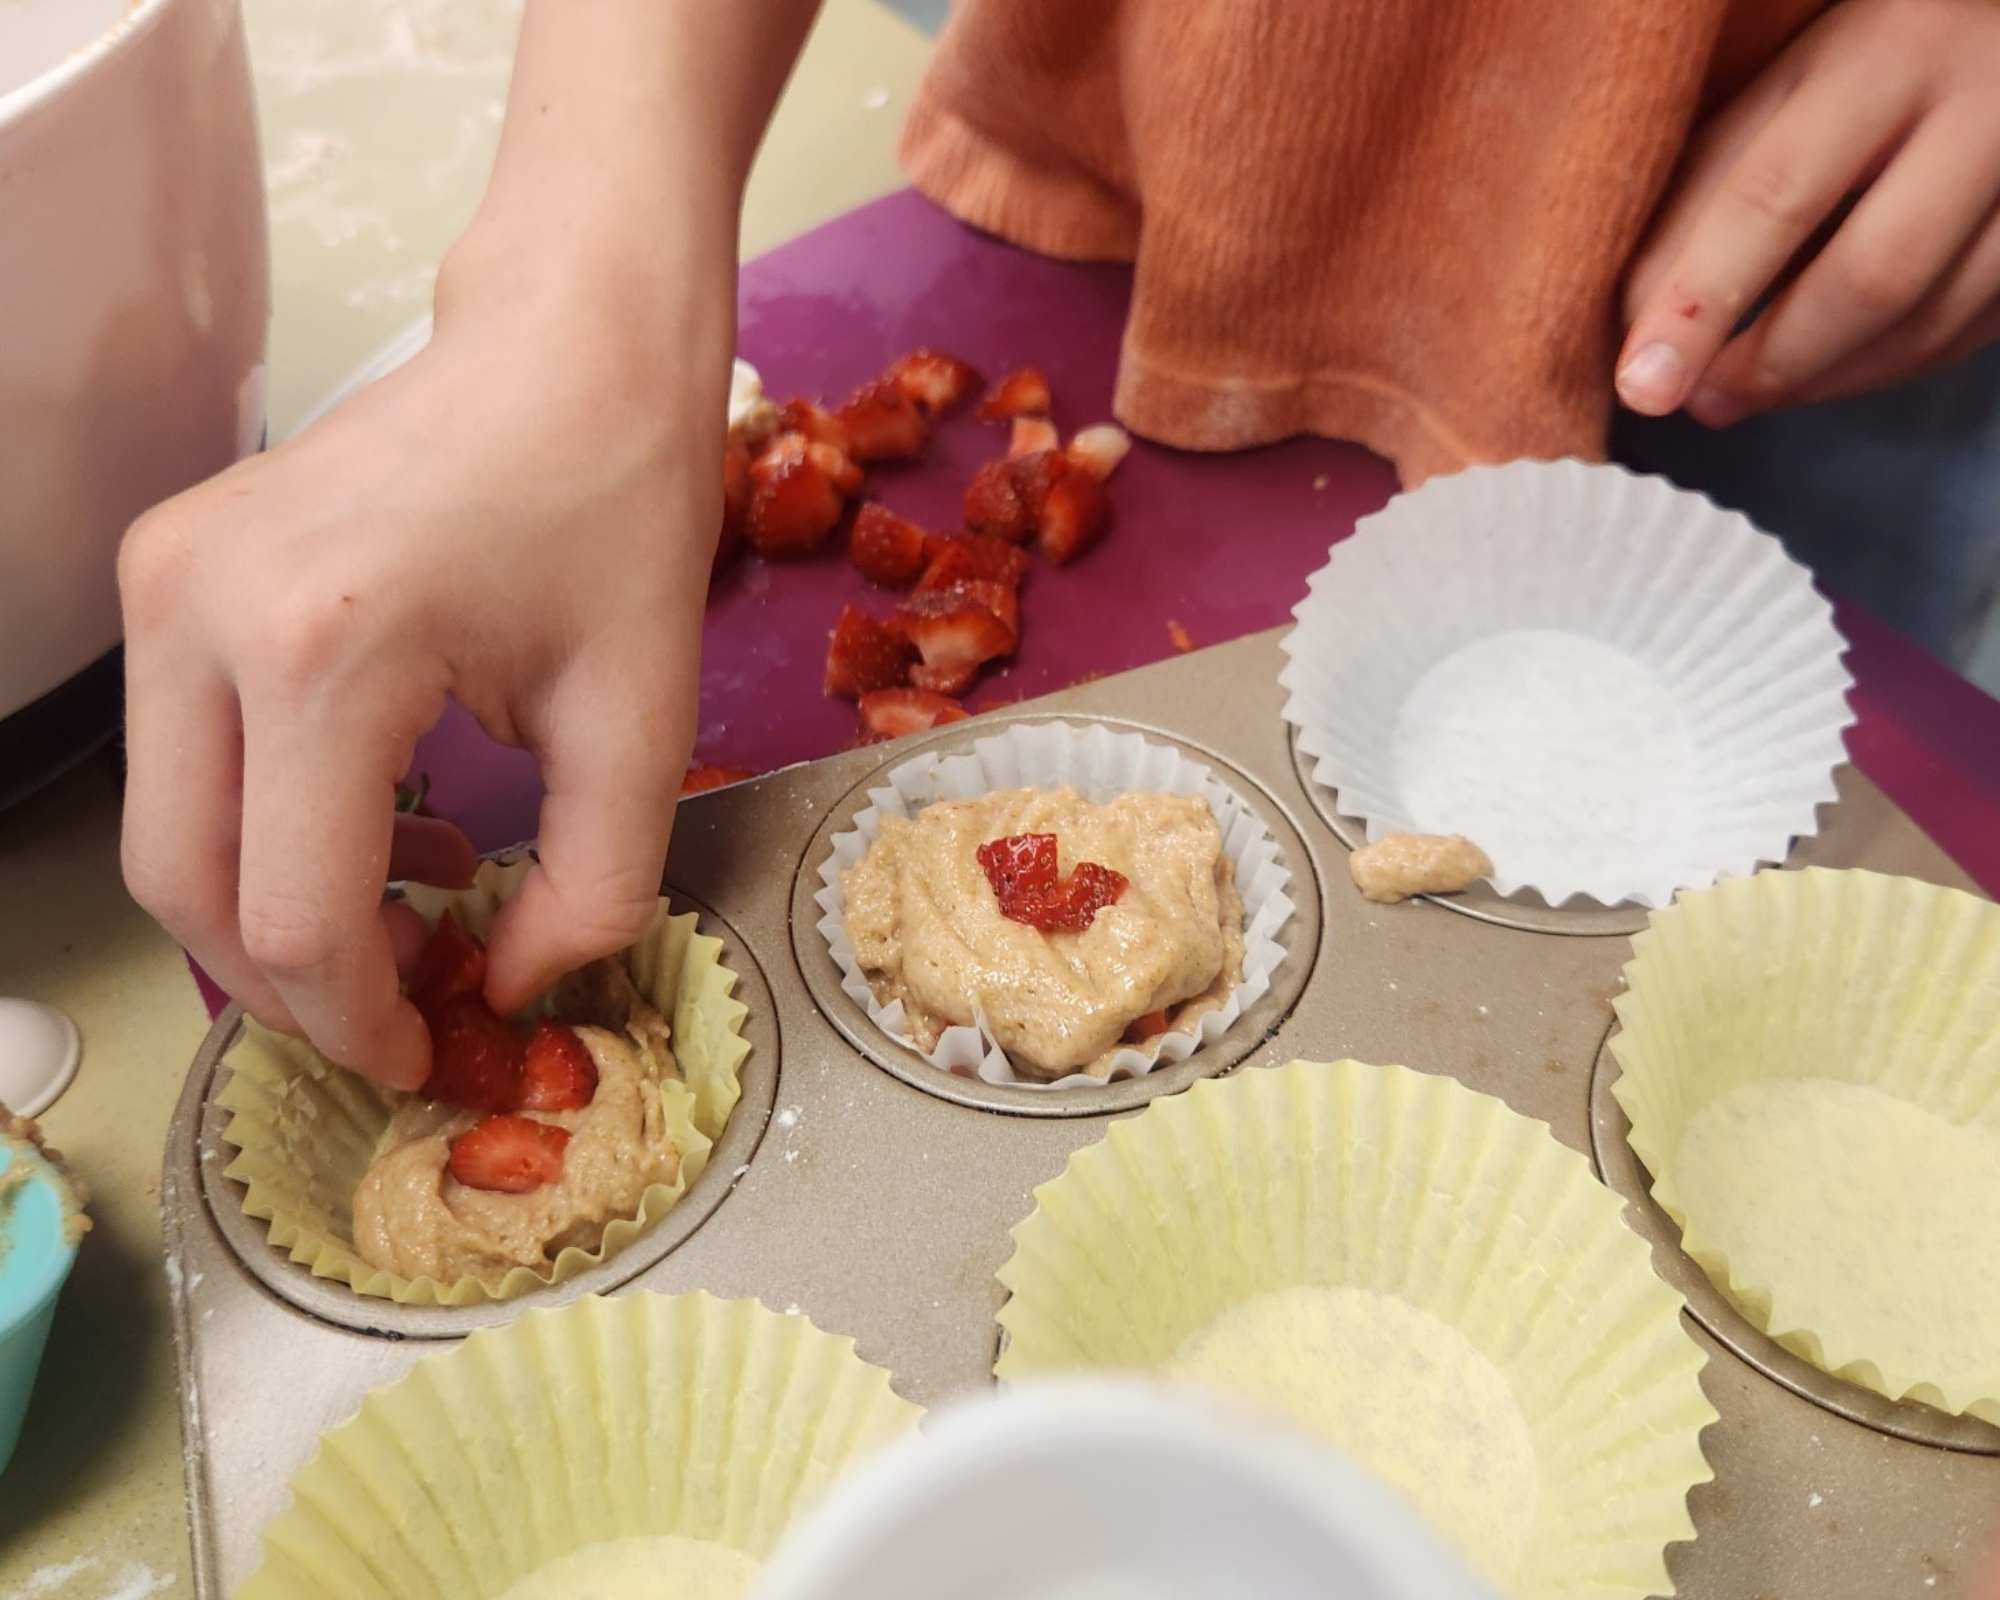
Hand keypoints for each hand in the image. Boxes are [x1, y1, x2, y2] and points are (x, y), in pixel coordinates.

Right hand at [119, 253, 727, 1089]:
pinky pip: (183, 756)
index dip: (360, 1017)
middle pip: (190, 886)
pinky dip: (264, 829)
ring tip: (415, 916)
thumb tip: (511, 990)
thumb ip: (591, 887)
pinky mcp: (166, 569)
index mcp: (327, 647)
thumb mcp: (642, 718)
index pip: (293, 911)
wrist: (569, 345)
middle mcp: (204, 611)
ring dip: (273, 914)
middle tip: (408, 1014)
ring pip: (168, 833)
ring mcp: (165, 580)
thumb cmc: (618, 507)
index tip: (434, 1053)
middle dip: (297, 986)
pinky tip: (391, 828)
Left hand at [1617, 0, 1999, 425]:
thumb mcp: (1789, 80)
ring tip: (1741, 393)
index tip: (1641, 381)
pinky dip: (1880, 368)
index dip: (1697, 303)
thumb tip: (1635, 316)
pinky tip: (1824, 369)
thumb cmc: (1883, 50)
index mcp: (1894, 50)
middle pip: (1868, 277)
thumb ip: (1708, 185)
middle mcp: (1988, 109)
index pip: (1775, 196)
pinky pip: (1965, 333)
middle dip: (1766, 361)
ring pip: (1926, 322)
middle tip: (1697, 400)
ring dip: (1819, 379)